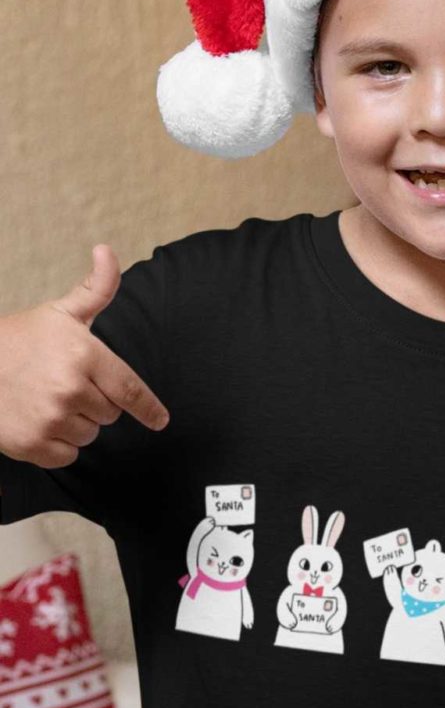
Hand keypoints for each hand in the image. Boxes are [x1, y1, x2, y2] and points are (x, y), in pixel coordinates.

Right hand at [0, 244, 169, 469]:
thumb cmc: (19, 339)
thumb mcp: (61, 312)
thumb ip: (96, 288)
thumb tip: (107, 250)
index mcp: (84, 356)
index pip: (129, 389)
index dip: (149, 408)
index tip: (162, 421)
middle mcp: (71, 389)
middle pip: (110, 413)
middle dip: (95, 401)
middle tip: (65, 383)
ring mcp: (50, 419)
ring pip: (89, 435)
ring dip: (76, 423)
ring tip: (48, 399)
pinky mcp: (31, 444)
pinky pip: (67, 456)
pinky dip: (57, 445)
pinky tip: (38, 421)